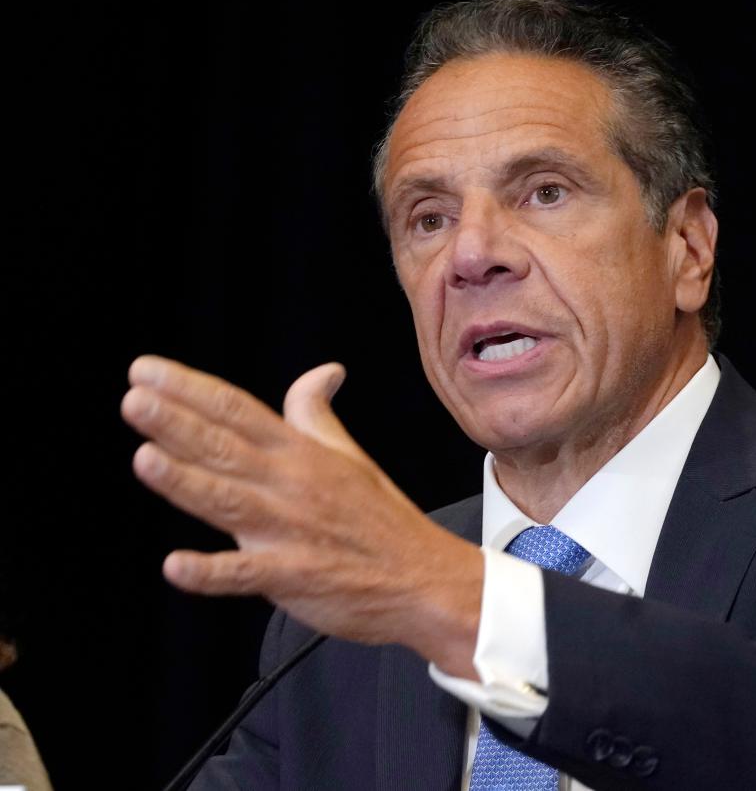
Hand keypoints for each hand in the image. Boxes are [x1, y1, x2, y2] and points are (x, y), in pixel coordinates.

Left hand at [121, 355, 481, 676]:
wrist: (425, 580)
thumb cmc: (383, 520)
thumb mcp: (351, 457)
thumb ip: (317, 415)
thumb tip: (323, 371)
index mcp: (302, 454)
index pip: (238, 411)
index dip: (191, 389)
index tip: (147, 371)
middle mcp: (292, 485)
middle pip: (226, 448)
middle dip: (177, 423)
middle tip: (134, 400)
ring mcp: (291, 531)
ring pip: (229, 502)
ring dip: (186, 481)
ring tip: (145, 459)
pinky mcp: (294, 576)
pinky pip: (247, 574)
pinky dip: (212, 572)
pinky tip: (177, 566)